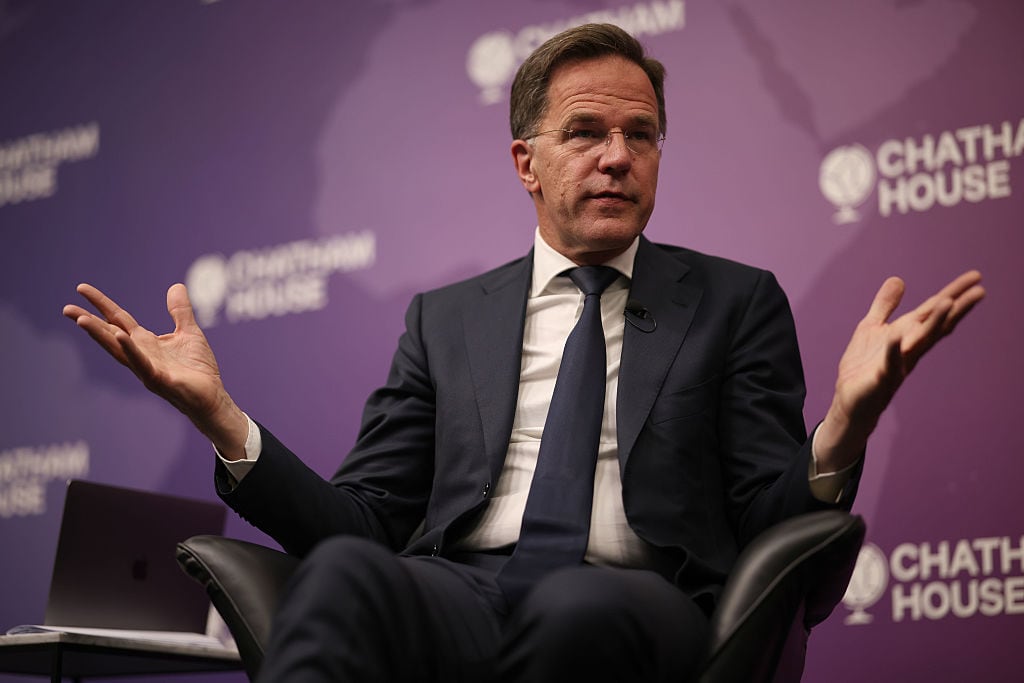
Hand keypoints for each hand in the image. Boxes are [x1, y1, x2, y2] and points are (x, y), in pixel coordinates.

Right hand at [63, 283, 248, 457]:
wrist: (212, 396)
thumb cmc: (198, 369)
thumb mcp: (189, 332)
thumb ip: (180, 311)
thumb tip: (176, 286)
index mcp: (145, 342)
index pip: (118, 319)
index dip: (101, 304)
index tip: (81, 288)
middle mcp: (140, 354)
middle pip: (110, 334)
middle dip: (88, 322)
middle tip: (66, 308)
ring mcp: (146, 368)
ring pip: (118, 350)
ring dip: (100, 335)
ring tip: (81, 320)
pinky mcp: (159, 379)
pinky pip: (142, 363)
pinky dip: (131, 350)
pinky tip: (121, 337)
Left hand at [815, 270, 985, 471]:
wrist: (850, 401)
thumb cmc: (864, 365)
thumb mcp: (871, 327)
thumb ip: (885, 305)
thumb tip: (899, 279)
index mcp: (907, 334)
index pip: (934, 310)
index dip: (953, 292)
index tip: (976, 276)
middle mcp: (909, 348)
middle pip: (937, 325)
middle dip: (957, 307)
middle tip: (980, 290)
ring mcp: (898, 363)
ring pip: (920, 342)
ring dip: (934, 323)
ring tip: (948, 302)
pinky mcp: (881, 379)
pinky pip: (888, 363)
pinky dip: (892, 350)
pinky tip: (896, 337)